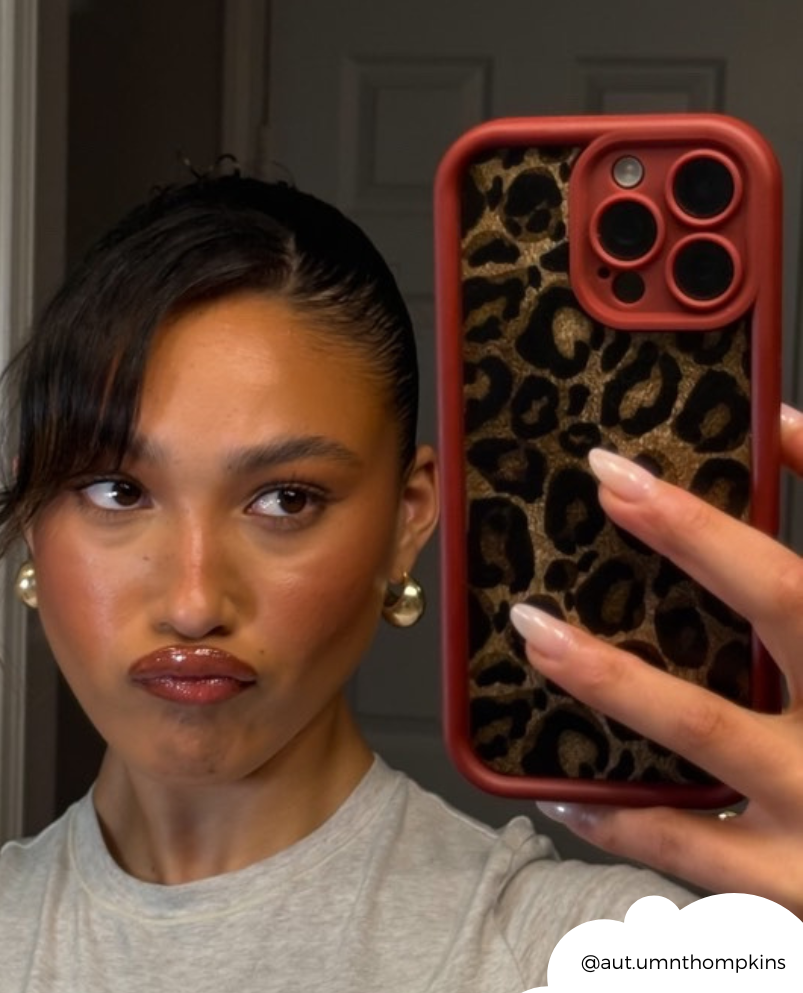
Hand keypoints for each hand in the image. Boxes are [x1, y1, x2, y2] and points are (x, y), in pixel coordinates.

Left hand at [509, 404, 802, 916]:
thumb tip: (786, 426)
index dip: (750, 494)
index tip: (624, 467)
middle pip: (784, 603)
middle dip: (691, 539)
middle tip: (606, 486)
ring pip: (712, 728)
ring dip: (615, 677)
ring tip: (536, 634)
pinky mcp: (801, 886)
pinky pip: (694, 851)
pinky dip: (621, 820)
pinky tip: (562, 794)